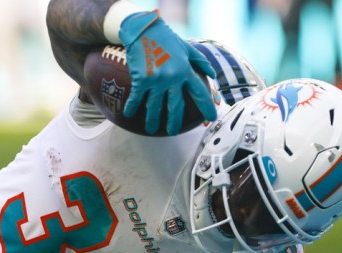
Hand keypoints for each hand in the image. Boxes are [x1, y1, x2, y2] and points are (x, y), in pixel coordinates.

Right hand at [119, 10, 216, 134]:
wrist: (143, 30)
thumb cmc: (165, 38)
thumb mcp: (186, 47)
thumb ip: (200, 61)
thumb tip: (213, 74)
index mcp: (186, 71)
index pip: (200, 93)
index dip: (207, 107)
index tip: (211, 118)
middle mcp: (173, 78)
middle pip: (176, 106)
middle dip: (175, 121)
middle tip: (173, 132)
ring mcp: (157, 80)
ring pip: (155, 106)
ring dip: (152, 120)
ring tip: (152, 129)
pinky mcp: (142, 79)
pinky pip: (137, 97)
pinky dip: (132, 106)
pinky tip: (128, 114)